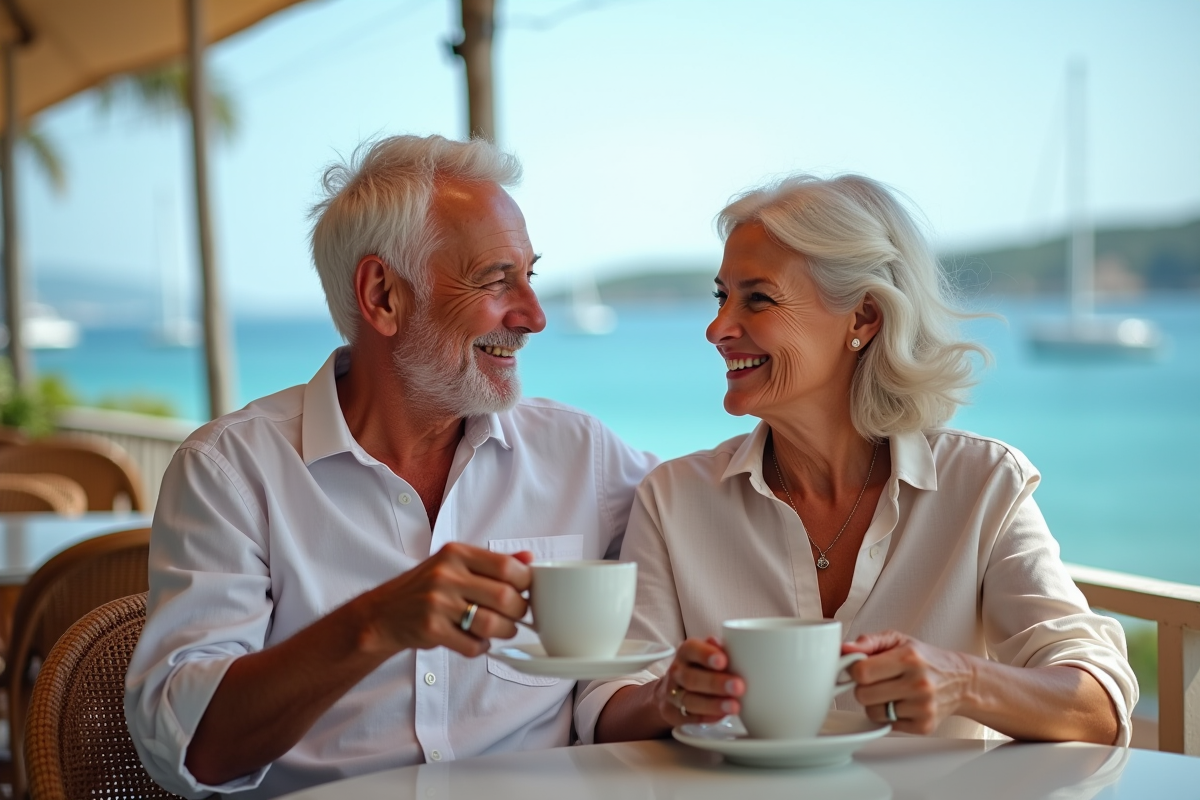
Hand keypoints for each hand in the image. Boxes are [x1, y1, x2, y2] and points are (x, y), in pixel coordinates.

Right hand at [360, 542, 532, 658]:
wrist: (383, 613)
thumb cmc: (425, 588)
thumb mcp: (455, 564)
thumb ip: (492, 562)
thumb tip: (529, 558)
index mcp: (456, 553)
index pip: (506, 566)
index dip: (525, 582)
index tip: (526, 592)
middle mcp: (446, 574)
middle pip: (505, 597)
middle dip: (519, 612)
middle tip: (516, 616)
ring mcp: (437, 602)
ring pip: (492, 624)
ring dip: (504, 632)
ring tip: (500, 630)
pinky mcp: (431, 629)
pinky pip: (472, 645)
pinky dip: (481, 648)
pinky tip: (476, 642)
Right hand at [652, 637, 743, 726]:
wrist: (673, 689)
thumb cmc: (701, 668)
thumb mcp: (708, 654)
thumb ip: (721, 650)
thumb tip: (733, 644)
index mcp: (685, 652)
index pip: (691, 649)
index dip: (706, 654)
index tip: (724, 661)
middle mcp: (676, 671)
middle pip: (692, 678)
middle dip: (716, 683)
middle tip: (739, 687)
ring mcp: (672, 693)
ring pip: (689, 700)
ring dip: (713, 704)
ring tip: (734, 706)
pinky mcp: (672, 713)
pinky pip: (688, 717)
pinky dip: (707, 717)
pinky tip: (722, 716)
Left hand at [843, 630, 972, 734]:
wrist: (962, 680)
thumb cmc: (925, 659)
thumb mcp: (898, 640)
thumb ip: (868, 641)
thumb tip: (844, 648)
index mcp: (909, 658)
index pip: (861, 672)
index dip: (854, 670)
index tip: (860, 667)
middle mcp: (918, 684)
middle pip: (863, 695)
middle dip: (864, 687)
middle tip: (877, 680)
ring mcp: (923, 708)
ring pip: (872, 713)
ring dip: (875, 704)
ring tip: (891, 692)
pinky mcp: (924, 727)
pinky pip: (888, 725)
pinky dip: (890, 716)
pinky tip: (902, 704)